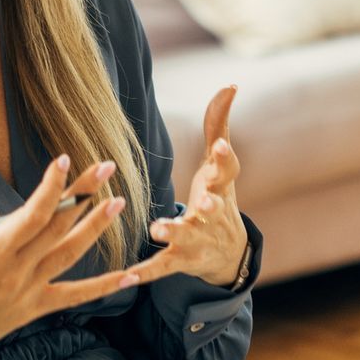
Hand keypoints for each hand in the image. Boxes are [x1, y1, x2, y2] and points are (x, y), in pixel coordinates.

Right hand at [0, 152, 177, 359]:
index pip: (31, 215)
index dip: (52, 187)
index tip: (64, 161)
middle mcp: (13, 272)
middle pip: (57, 227)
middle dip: (84, 195)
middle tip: (106, 168)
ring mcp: (26, 292)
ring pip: (70, 255)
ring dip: (95, 228)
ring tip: (117, 202)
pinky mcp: (32, 310)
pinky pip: (74, 297)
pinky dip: (104, 286)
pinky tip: (131, 276)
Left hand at [147, 84, 249, 287]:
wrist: (228, 254)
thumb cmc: (218, 196)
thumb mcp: (220, 164)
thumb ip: (219, 124)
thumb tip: (231, 84)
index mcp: (220, 188)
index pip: (228, 172)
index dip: (225, 159)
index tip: (221, 146)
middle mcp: (212, 215)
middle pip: (213, 210)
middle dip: (209, 206)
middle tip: (203, 203)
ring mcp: (197, 240)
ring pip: (185, 237)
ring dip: (172, 231)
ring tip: (158, 228)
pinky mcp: (180, 261)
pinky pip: (162, 267)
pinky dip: (147, 271)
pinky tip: (128, 275)